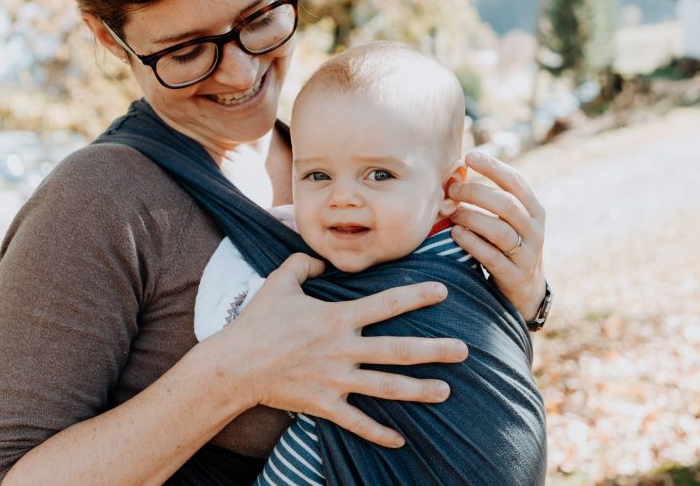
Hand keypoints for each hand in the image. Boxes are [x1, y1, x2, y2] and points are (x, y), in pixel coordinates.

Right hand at [214, 253, 468, 447]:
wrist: (234, 365)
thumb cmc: (257, 321)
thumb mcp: (279, 281)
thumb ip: (303, 264)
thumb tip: (321, 261)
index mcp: (337, 317)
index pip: (386, 304)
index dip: (417, 296)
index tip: (444, 292)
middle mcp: (343, 348)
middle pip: (398, 350)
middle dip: (434, 350)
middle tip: (464, 350)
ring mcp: (336, 379)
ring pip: (386, 387)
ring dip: (419, 390)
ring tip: (446, 391)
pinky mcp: (325, 404)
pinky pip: (357, 422)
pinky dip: (379, 432)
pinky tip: (401, 439)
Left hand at [448, 151, 546, 321]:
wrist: (525, 290)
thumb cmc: (506, 245)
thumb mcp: (507, 221)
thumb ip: (490, 200)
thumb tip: (454, 173)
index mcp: (535, 210)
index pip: (516, 182)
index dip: (493, 167)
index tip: (469, 156)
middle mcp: (535, 230)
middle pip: (507, 204)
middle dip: (476, 192)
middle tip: (452, 189)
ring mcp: (527, 254)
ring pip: (499, 231)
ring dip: (472, 218)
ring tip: (452, 212)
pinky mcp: (514, 276)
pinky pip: (492, 257)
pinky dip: (472, 243)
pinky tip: (456, 233)